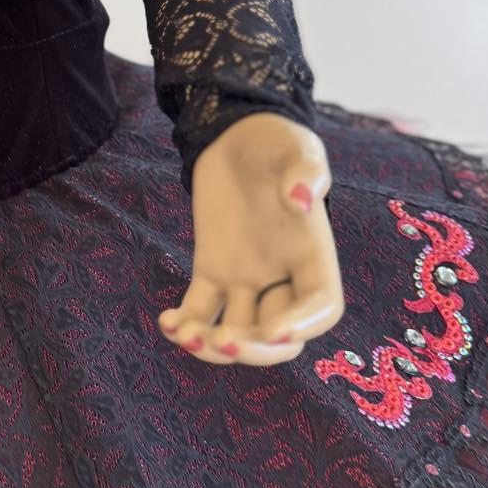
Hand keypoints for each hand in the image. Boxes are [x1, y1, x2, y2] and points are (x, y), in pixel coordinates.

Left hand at [158, 112, 343, 366]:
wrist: (238, 135)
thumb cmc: (276, 141)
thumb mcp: (298, 146)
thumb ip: (306, 169)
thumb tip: (302, 199)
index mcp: (314, 254)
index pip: (321, 307)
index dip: (303, 326)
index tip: (274, 330)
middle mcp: (283, 276)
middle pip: (277, 337)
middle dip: (256, 351)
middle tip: (225, 340)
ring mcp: (246, 278)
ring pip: (236, 332)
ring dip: (214, 346)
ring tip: (186, 335)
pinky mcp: (211, 270)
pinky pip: (201, 310)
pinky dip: (185, 325)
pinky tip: (167, 323)